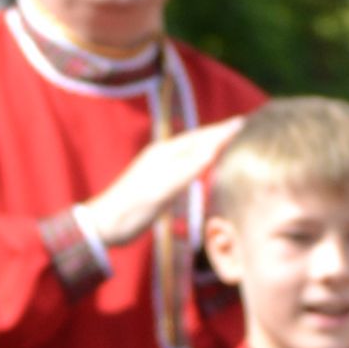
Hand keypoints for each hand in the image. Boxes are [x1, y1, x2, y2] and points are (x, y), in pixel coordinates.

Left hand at [80, 116, 247, 251]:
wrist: (103, 226)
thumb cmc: (132, 210)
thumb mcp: (162, 189)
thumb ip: (188, 168)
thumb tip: (215, 146)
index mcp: (165, 153)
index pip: (201, 136)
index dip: (223, 130)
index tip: (245, 121)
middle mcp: (163, 155)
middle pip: (197, 139)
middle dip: (220, 132)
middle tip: (243, 125)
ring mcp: (160, 167)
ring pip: (192, 150)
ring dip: (211, 144)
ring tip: (230, 139)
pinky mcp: (158, 181)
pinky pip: (186, 163)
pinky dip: (200, 159)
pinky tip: (204, 163)